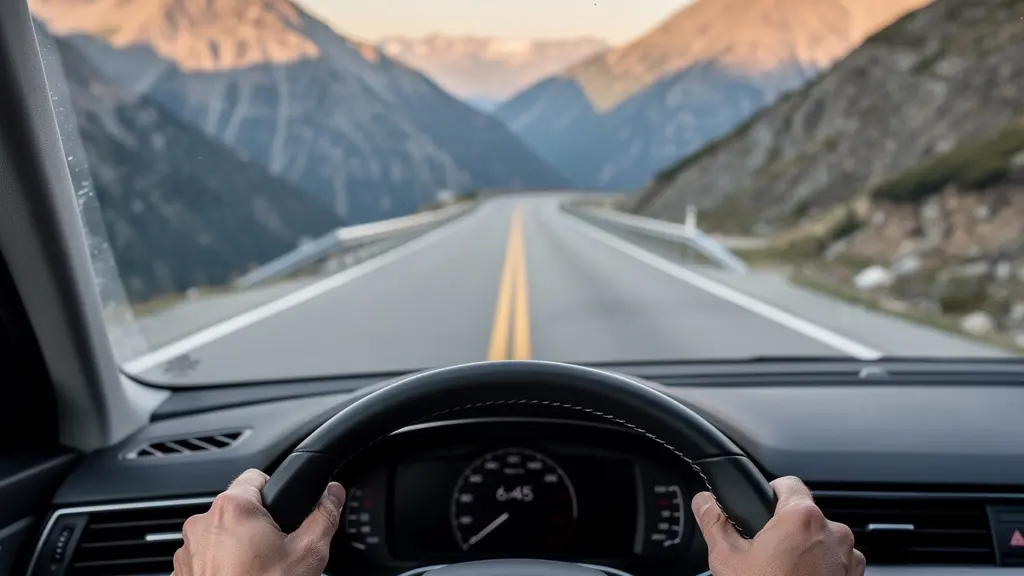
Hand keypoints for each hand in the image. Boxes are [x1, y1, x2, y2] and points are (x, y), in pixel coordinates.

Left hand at [171, 468, 345, 575]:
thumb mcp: (307, 553)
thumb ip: (324, 515)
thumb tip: (334, 493)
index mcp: (233, 507)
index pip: (257, 476)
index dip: (277, 491)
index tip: (285, 512)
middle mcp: (203, 523)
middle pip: (239, 508)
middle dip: (258, 524)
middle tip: (276, 549)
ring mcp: (188, 549)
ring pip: (220, 534)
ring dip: (236, 545)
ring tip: (256, 569)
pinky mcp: (181, 571)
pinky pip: (204, 557)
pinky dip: (219, 565)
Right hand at [692, 476, 864, 575]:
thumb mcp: (728, 559)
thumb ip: (714, 522)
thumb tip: (703, 502)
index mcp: (802, 517)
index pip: (788, 483)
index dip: (770, 491)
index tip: (761, 506)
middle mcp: (833, 532)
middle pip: (804, 514)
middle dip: (785, 528)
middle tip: (765, 551)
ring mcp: (848, 556)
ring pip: (821, 538)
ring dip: (805, 548)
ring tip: (783, 570)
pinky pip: (836, 560)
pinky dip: (821, 567)